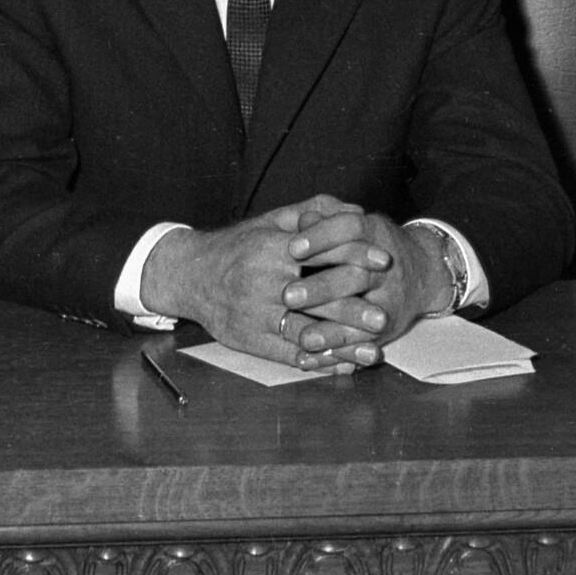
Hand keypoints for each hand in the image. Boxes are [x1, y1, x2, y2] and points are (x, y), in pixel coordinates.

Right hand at [140, 196, 365, 370]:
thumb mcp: (269, 222)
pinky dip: (320, 361)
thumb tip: (353, 210)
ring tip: (373, 350)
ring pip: (306, 331)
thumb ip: (311, 214)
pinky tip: (344, 364)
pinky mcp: (251, 340)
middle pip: (317, 297)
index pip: (322, 251)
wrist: (190, 275)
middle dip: (354, 308)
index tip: (383, 262)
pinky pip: (289, 354)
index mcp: (272, 248)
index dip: (355, 255)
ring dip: (342, 343)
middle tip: (384, 315)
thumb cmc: (237, 247)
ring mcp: (258, 314)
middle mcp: (265, 282)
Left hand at [278, 211, 455, 368]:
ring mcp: (390, 299)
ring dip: (332, 328)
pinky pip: (363, 343)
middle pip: (355, 275)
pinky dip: (337, 352)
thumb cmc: (373, 245)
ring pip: (363, 314)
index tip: (292, 247)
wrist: (422, 272)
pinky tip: (311, 357)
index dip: (322, 237)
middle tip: (287, 295)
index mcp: (375, 233)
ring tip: (303, 337)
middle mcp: (386, 266)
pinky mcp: (388, 328)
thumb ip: (326, 221)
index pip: (351, 229)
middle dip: (322, 287)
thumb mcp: (355, 226)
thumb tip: (302, 221)